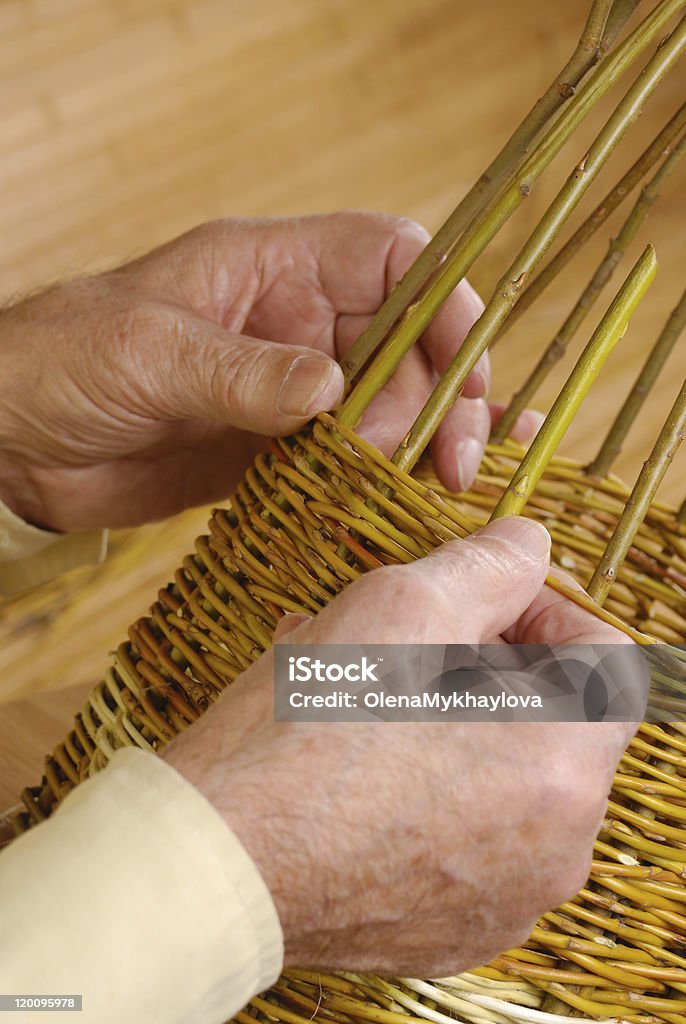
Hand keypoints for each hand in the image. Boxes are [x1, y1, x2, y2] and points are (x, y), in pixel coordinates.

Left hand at [0, 213, 536, 531]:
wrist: (12, 441)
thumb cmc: (60, 361)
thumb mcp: (151, 352)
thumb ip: (244, 372)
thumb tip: (334, 390)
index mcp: (271, 270)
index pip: (390, 260)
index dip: (443, 301)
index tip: (466, 365)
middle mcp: (294, 326)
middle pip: (408, 344)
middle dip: (441, 396)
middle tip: (448, 458)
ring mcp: (288, 393)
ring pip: (387, 409)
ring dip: (418, 446)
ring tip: (428, 488)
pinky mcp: (273, 452)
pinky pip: (346, 462)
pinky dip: (380, 481)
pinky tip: (404, 505)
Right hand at [164, 518, 644, 976]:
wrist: (216, 860)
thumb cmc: (307, 730)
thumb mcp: (403, 604)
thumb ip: (489, 563)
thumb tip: (529, 544)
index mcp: (563, 763)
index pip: (607, 660)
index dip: (548, 612)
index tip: (485, 606)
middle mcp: (557, 845)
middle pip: (554, 721)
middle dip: (492, 665)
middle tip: (412, 642)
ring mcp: (509, 896)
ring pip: (506, 778)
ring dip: (453, 722)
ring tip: (369, 690)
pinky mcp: (457, 929)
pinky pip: (469, 839)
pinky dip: (433, 789)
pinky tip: (361, 756)